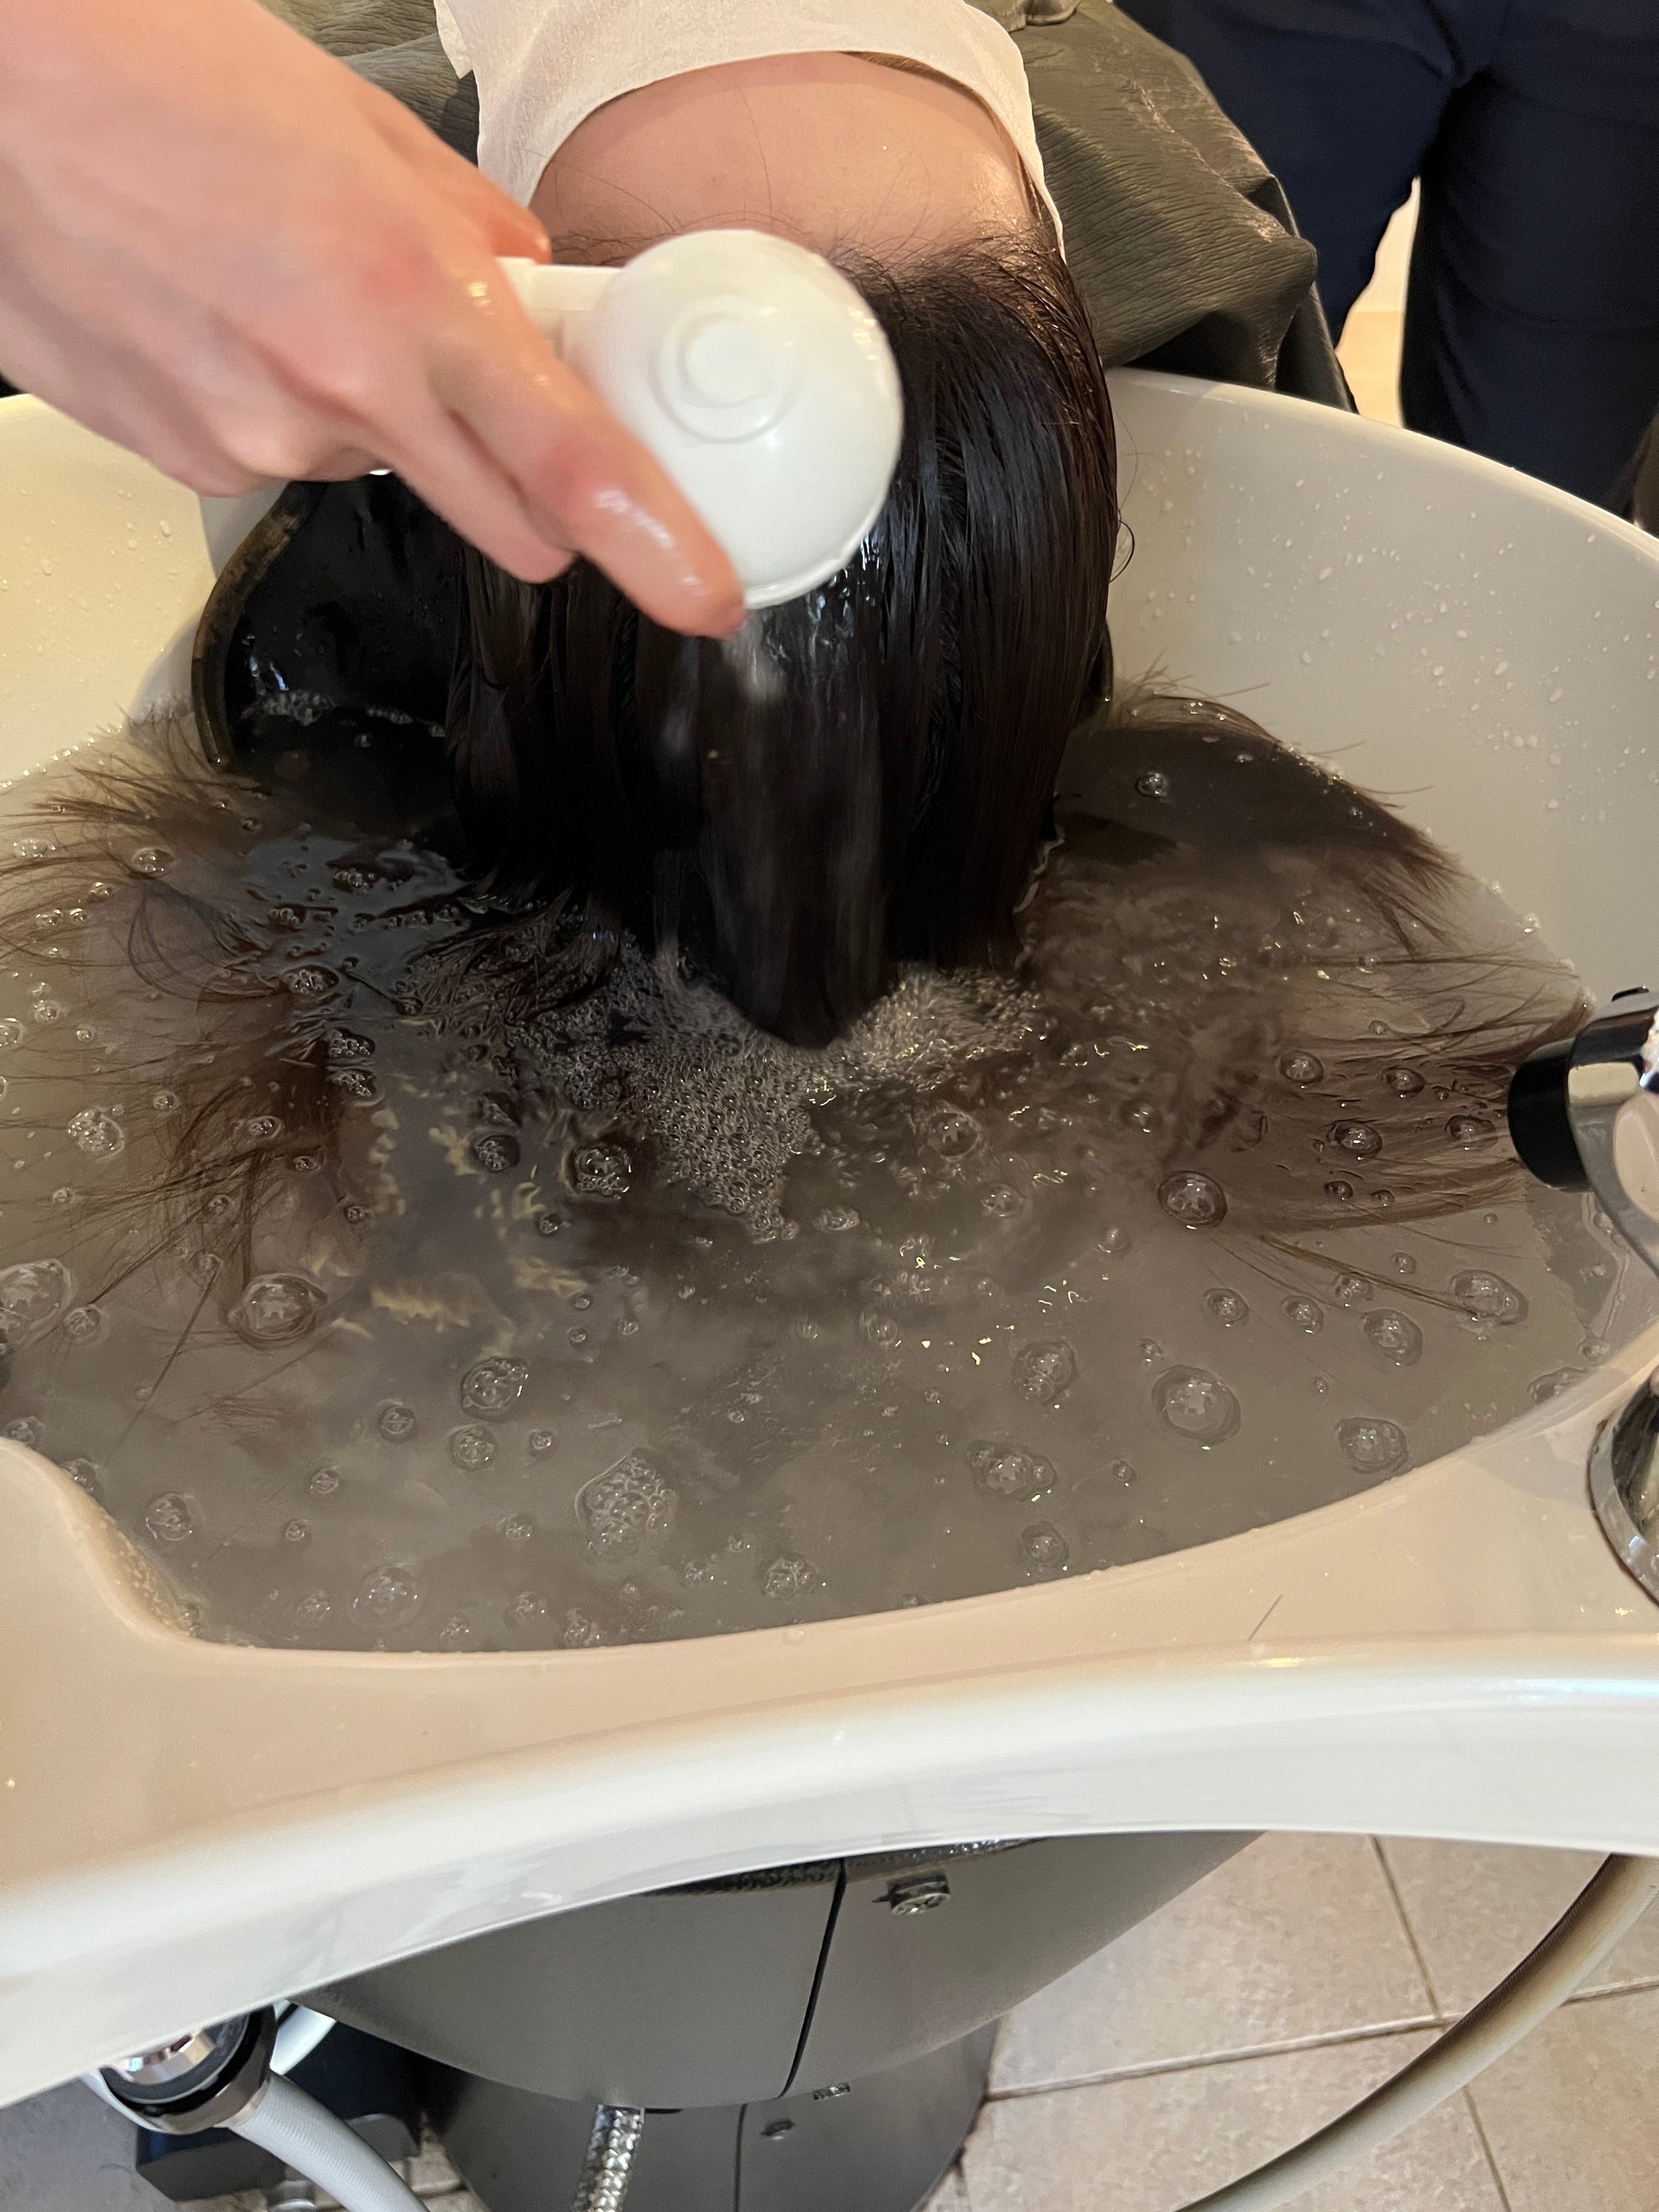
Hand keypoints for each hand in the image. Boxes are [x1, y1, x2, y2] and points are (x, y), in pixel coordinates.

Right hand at [0, 0, 742, 633]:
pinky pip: (285, 461)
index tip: (703, 593)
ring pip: (384, 478)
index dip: (657, 547)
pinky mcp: (190, 460)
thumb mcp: (357, 129)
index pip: (573, 468)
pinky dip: (281, 408)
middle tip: (487, 401)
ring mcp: (257, 439)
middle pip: (509, 527)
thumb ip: (471, 232)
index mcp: (409, 298)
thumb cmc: (152, 71)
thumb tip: (535, 295)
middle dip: (528, 490)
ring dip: (375, 416)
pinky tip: (225, 318)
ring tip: (288, 295)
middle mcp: (339, 391)